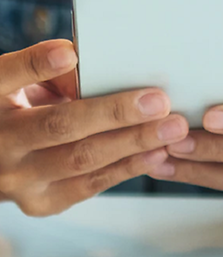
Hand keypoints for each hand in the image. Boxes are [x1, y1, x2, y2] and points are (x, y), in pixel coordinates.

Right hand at [0, 40, 188, 215]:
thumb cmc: (18, 108)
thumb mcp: (22, 83)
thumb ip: (50, 71)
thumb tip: (84, 63)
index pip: (7, 76)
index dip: (38, 65)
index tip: (71, 53)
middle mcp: (0, 143)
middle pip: (60, 126)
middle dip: (115, 113)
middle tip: (159, 101)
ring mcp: (19, 180)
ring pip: (81, 159)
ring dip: (133, 143)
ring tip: (171, 129)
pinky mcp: (42, 203)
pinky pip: (90, 185)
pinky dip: (128, 168)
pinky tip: (158, 153)